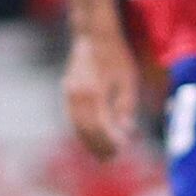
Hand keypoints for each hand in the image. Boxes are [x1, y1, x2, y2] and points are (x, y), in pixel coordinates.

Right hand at [63, 31, 137, 160]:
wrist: (93, 37)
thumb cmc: (117, 58)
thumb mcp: (128, 81)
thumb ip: (125, 107)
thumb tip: (125, 131)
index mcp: (93, 93)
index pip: (99, 126)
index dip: (109, 141)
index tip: (120, 150)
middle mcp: (77, 95)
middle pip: (85, 130)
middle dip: (98, 145)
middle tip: (111, 158)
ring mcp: (68, 94)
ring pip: (76, 125)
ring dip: (89, 141)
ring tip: (103, 152)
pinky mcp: (67, 92)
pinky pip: (73, 117)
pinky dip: (83, 130)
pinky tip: (95, 136)